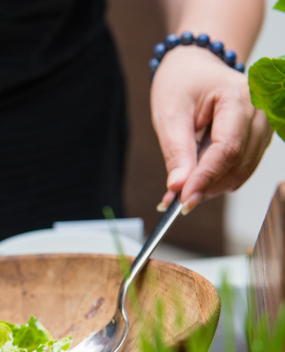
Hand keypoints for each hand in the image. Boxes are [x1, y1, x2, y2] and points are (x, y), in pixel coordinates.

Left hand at [150, 45, 272, 213]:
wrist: (195, 67)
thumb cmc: (181, 83)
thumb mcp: (169, 113)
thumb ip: (176, 151)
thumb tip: (178, 187)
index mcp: (238, 96)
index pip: (227, 147)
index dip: (205, 178)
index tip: (184, 200)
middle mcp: (260, 111)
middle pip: (238, 162)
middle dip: (206, 185)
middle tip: (175, 200)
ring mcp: (264, 125)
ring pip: (242, 169)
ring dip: (212, 185)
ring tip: (182, 186)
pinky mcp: (259, 137)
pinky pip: (242, 166)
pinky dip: (218, 178)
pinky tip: (196, 178)